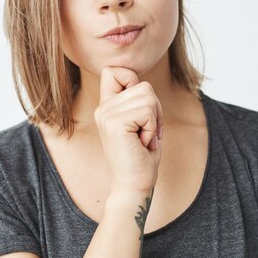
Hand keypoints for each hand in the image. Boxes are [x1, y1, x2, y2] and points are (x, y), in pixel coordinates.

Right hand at [94, 66, 163, 194]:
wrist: (134, 187)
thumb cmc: (141, 158)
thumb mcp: (140, 123)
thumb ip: (137, 101)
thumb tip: (144, 84)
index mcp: (106, 106)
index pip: (113, 70)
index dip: (133, 80)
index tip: (141, 110)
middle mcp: (102, 108)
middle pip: (143, 85)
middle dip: (155, 109)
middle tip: (146, 133)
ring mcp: (106, 115)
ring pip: (148, 96)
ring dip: (155, 120)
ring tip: (144, 139)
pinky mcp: (115, 124)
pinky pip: (148, 110)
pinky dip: (153, 128)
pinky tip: (143, 143)